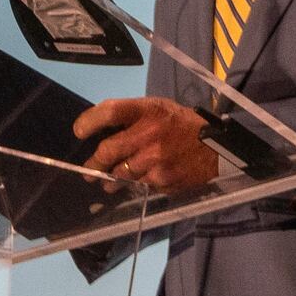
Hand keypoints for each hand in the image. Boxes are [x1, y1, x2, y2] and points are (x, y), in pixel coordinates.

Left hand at [72, 95, 221, 195]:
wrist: (216, 149)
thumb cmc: (182, 125)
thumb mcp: (159, 109)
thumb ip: (132, 117)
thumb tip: (100, 132)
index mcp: (149, 110)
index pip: (110, 111)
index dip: (89, 121)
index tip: (79, 132)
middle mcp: (150, 134)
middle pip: (107, 151)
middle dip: (94, 163)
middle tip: (89, 170)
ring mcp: (156, 160)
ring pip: (119, 174)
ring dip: (111, 179)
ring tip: (109, 180)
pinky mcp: (162, 181)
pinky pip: (137, 186)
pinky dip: (134, 185)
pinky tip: (140, 181)